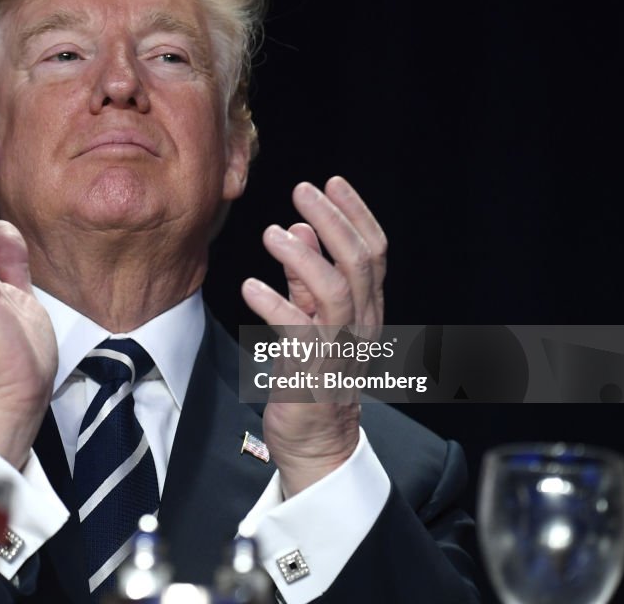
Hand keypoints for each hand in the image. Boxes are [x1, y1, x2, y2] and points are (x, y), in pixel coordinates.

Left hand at [241, 176, 386, 494]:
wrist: (316, 440)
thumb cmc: (312, 375)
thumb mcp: (313, 317)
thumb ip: (306, 275)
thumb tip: (298, 226)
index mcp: (366, 307)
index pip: (374, 251)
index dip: (355, 213)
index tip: (331, 183)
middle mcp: (361, 324)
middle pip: (360, 262)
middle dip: (333, 220)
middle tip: (302, 191)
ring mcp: (339, 349)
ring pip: (335, 291)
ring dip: (304, 256)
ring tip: (273, 232)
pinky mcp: (311, 372)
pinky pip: (298, 333)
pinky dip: (274, 305)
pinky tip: (250, 286)